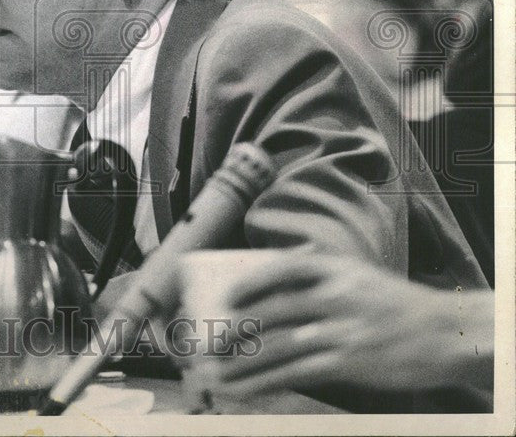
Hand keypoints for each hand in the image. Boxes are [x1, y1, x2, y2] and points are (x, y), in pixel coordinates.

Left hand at [214, 252, 492, 395]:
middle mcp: (336, 296)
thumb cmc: (392, 304)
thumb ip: (318, 275)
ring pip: (280, 345)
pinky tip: (248, 387)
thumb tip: (265, 282)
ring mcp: (342, 330)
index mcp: (335, 269)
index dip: (251, 281)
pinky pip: (297, 372)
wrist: (445, 333)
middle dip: (237, 328)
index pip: (283, 268)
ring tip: (218, 371)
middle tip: (210, 341)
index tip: (228, 295)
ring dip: (243, 362)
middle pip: (274, 311)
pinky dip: (267, 381)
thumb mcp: (357, 275)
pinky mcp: (348, 362)